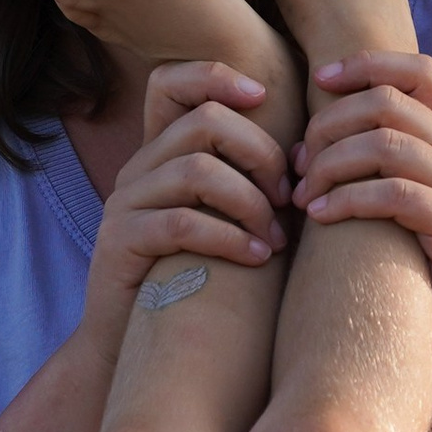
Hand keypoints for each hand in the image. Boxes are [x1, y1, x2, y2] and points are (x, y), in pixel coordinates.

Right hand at [81, 57, 290, 340]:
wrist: (140, 352)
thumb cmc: (203, 284)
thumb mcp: (228, 221)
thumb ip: (253, 184)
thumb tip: (311, 156)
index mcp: (162, 153)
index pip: (172, 82)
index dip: (218, 79)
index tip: (266, 102)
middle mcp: (138, 168)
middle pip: (203, 122)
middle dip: (260, 154)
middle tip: (289, 197)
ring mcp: (124, 204)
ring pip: (196, 171)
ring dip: (250, 202)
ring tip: (276, 239)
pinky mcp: (121, 243)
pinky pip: (181, 223)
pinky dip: (229, 238)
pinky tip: (257, 259)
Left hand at [294, 52, 431, 399]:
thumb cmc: (405, 263)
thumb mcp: (394, 199)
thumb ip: (374, 158)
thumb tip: (309, 131)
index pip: (420, 72)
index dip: (368, 64)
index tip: (318, 80)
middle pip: (391, 104)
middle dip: (331, 125)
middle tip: (297, 162)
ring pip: (389, 144)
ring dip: (332, 164)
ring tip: (301, 194)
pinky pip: (395, 194)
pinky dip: (349, 198)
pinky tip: (320, 215)